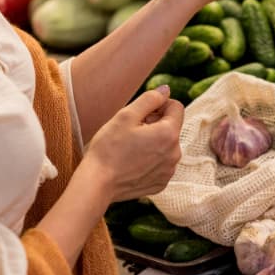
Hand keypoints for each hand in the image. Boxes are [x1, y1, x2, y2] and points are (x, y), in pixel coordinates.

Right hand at [85, 86, 183, 203]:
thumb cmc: (109, 147)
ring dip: (153, 142)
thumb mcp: (126, 115)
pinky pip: (161, 164)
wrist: (97, 183)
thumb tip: (166, 90)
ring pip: (166, 146)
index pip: (176, 107)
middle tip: (131, 132)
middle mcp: (175, 154)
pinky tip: (132, 163)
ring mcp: (169, 171)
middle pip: (171, 127)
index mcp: (169, 134)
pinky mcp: (161, 184)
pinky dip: (150, 160)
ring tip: (130, 148)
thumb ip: (150, 99)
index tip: (141, 115)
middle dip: (155, 125)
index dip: (158, 106)